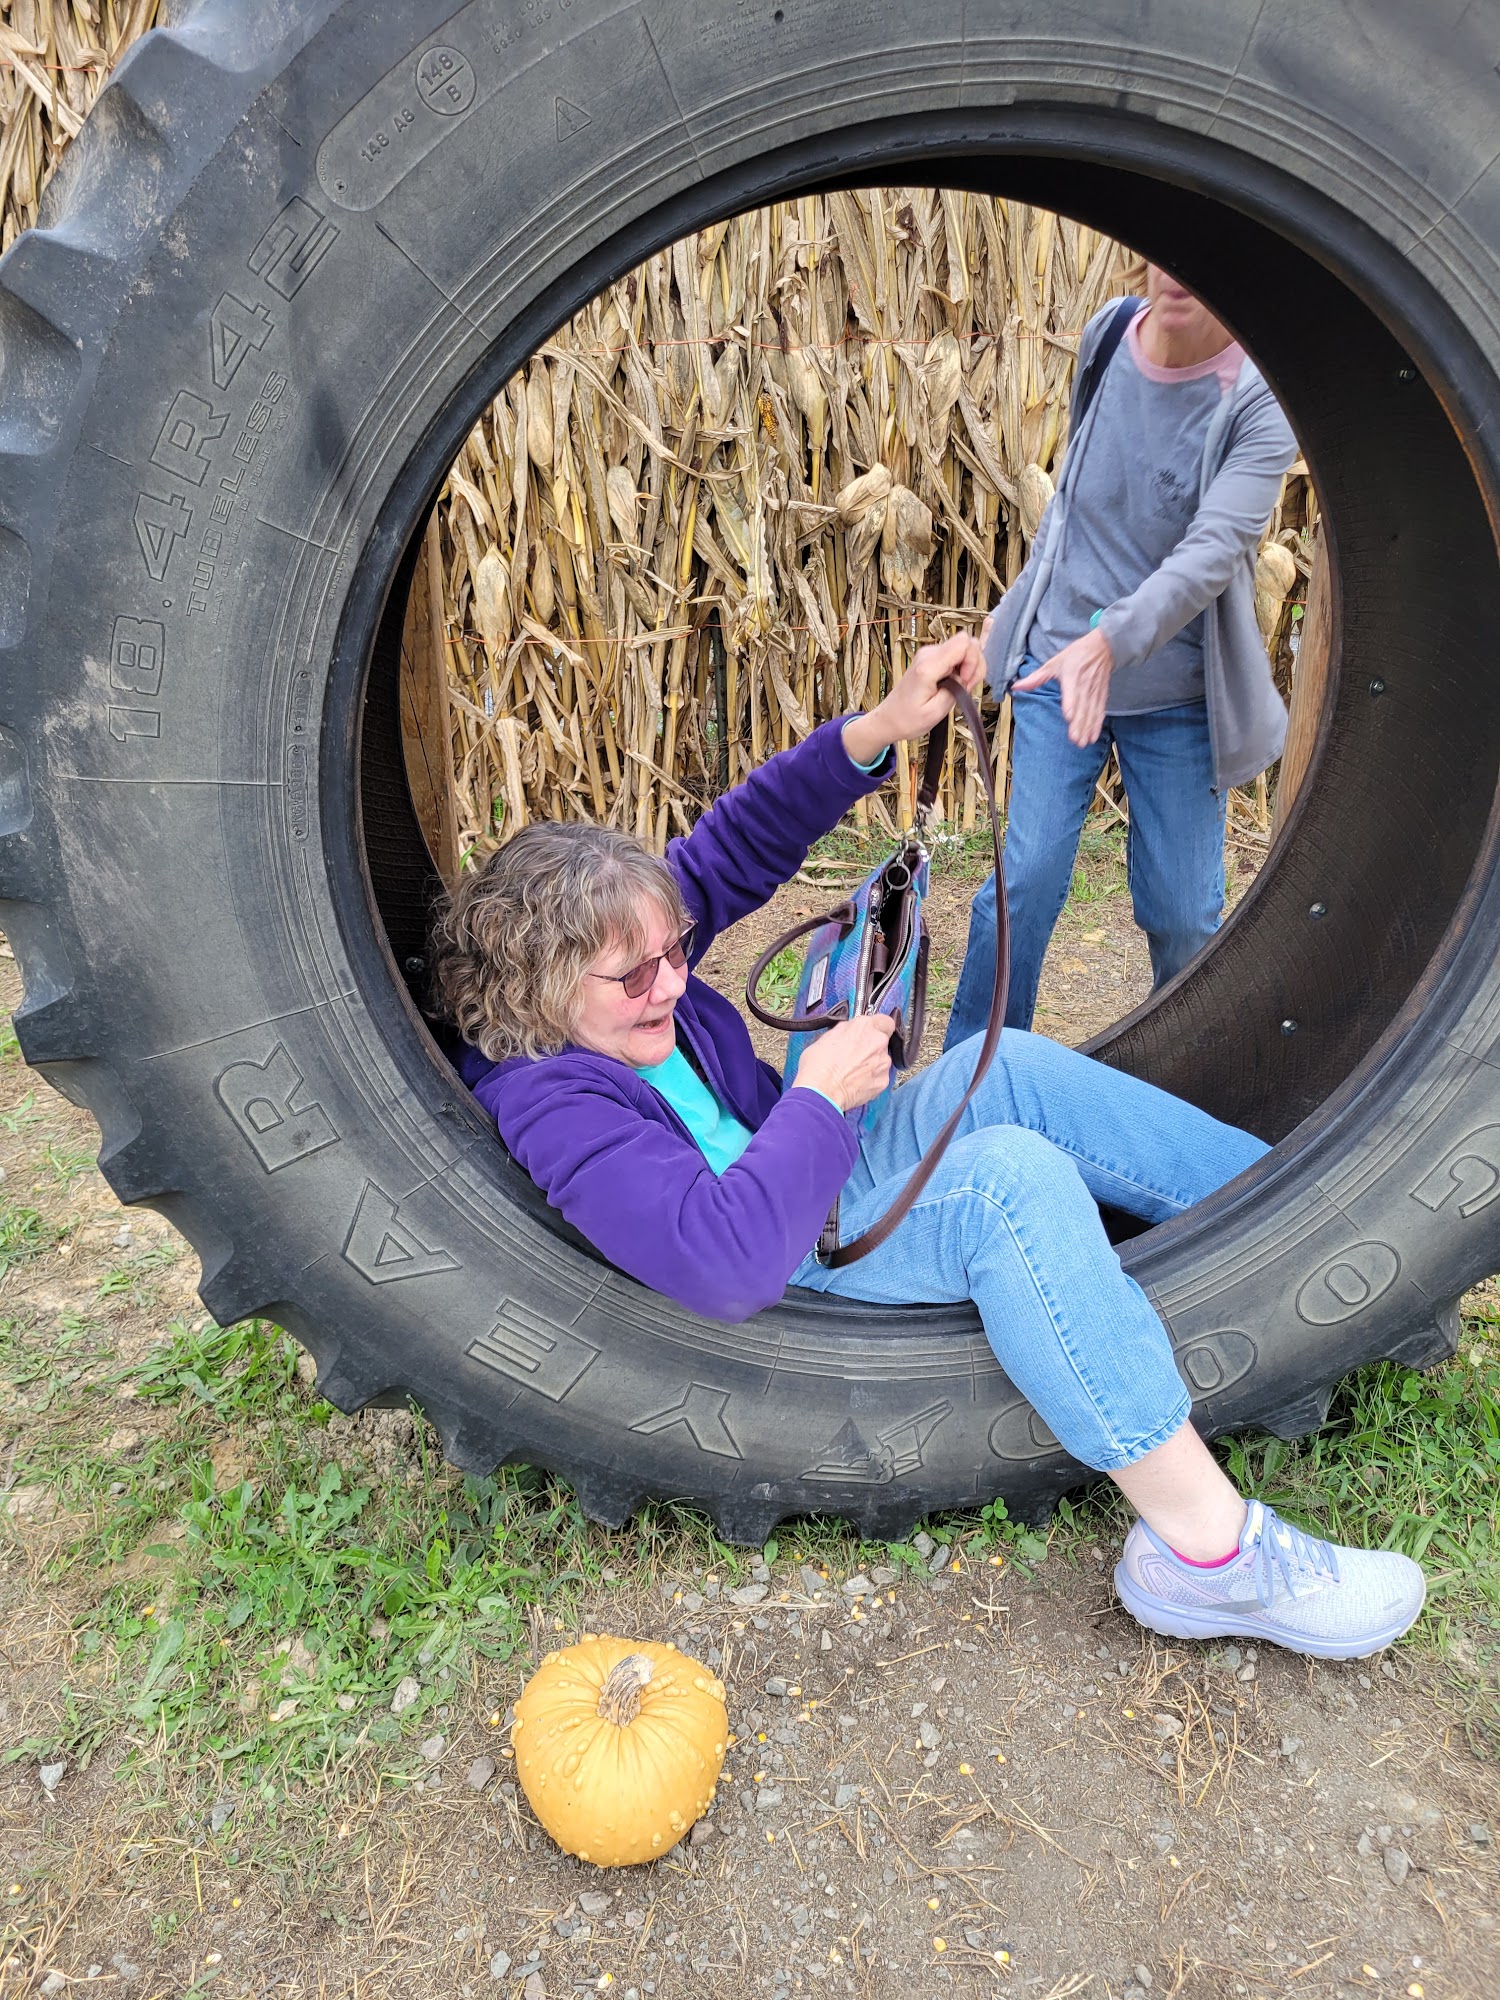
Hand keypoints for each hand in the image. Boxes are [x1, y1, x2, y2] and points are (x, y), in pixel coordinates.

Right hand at [791, 1013, 896, 1112]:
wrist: (821, 1092)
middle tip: (855, 1055)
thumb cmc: (818, 1065)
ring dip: (872, 1064)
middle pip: (882, 1041)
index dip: (878, 1027)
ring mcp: (883, 1062)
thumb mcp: (826, 1037)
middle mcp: (878, 1041)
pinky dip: (871, 1079)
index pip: (885, 1021)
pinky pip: (880, 1077)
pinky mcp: (883, 1081)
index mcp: (864, 1026)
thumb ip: (845, 1031)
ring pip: (882, 1060)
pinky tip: (856, 1083)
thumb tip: (849, 1033)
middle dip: (872, 1047)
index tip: (872, 1033)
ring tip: (853, 1072)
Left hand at [840, 631, 983, 764]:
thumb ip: (956, 689)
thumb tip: (967, 674)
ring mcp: (930, 654)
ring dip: (970, 667)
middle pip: (967, 642)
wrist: (890, 718)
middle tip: (967, 687)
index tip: (966, 682)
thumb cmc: (909, 719)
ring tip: (962, 687)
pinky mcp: (932, 658)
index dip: (973, 661)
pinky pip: (957, 655)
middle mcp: (929, 654)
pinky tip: (957, 684)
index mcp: (928, 666)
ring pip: (965, 648)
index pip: (963, 643)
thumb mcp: (936, 711)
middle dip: (975, 665)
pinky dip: (963, 668)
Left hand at [1013, 627, 1113, 745]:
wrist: (1102, 647)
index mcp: (1072, 676)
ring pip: (1091, 712)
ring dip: (1088, 728)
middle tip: (1075, 740)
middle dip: (1079, 724)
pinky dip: (1097, 725)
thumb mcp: (1054, 663)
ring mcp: (1094, 691)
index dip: (1071, 704)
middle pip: (1082, 707)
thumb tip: (1015, 686)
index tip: (1068, 717)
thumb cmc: (1075, 655)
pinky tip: (1093, 737)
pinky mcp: (1101, 695)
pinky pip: (1100, 712)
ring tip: (1083, 743)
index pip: (1072, 691)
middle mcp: (1084, 685)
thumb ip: (1036, 678)